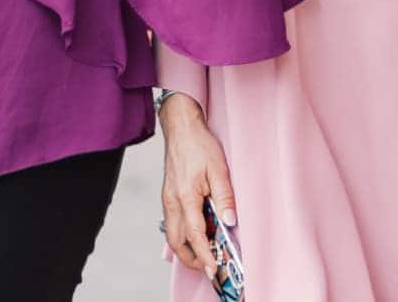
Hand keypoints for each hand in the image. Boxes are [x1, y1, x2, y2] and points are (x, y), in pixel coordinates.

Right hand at [158, 92, 236, 274]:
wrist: (181, 127)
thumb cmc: (199, 144)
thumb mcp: (219, 169)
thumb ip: (225, 197)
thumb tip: (230, 222)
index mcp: (185, 197)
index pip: (195, 236)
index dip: (204, 256)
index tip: (213, 269)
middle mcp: (172, 202)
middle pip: (177, 242)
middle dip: (191, 259)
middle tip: (208, 267)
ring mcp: (167, 199)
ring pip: (172, 234)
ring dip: (186, 248)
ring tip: (204, 253)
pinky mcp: (168, 196)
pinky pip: (172, 223)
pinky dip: (183, 234)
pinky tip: (198, 232)